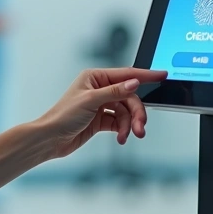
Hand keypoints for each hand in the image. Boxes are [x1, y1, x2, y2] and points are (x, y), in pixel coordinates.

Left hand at [35, 68, 167, 159]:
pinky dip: (123, 130)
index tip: (162, 75)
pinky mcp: (101, 120)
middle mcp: (100, 89)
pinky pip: (120, 123)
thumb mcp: (90, 101)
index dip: (145, 75)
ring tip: (129, 136)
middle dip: (136, 113)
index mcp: (95, 77)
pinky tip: (121, 138)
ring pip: (126, 112)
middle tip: (141, 126)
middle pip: (129, 97)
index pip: (126, 74)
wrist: (50, 139)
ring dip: (130, 124)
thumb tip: (134, 83)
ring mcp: (101, 105)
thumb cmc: (63, 116)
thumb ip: (115, 92)